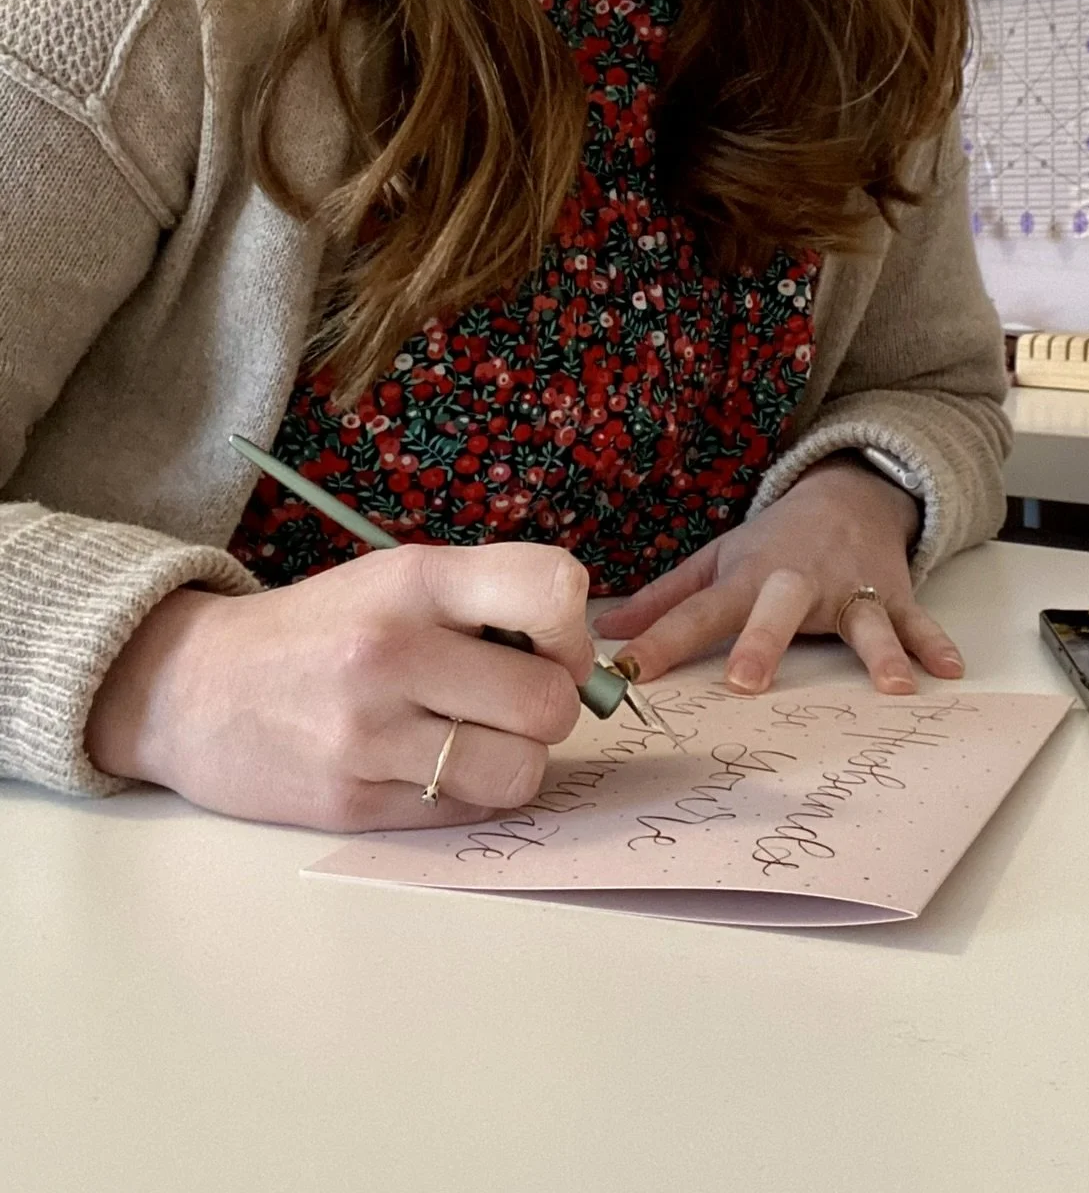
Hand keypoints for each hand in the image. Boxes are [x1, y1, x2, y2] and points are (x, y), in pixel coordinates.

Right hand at [85, 543, 592, 830]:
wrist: (195, 688)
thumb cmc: (323, 628)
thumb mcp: (398, 579)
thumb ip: (491, 603)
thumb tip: (589, 665)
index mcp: (415, 580)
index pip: (555, 589)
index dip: (573, 630)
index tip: (549, 644)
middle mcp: (393, 652)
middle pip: (551, 703)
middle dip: (550, 709)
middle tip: (511, 701)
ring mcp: (369, 734)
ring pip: (519, 772)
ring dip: (513, 762)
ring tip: (473, 738)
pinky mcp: (352, 805)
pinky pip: (465, 813)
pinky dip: (464, 795)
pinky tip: (428, 766)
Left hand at [596, 459, 965, 695]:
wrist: (848, 493)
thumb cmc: (773, 540)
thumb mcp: (717, 560)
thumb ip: (665, 599)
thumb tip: (607, 630)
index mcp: (746, 578)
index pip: (695, 614)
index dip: (659, 642)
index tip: (626, 673)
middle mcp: (796, 583)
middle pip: (777, 611)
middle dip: (763, 643)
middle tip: (745, 682)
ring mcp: (848, 588)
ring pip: (860, 620)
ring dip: (876, 652)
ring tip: (890, 688)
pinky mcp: (889, 593)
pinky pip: (916, 621)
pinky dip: (934, 644)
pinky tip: (948, 671)